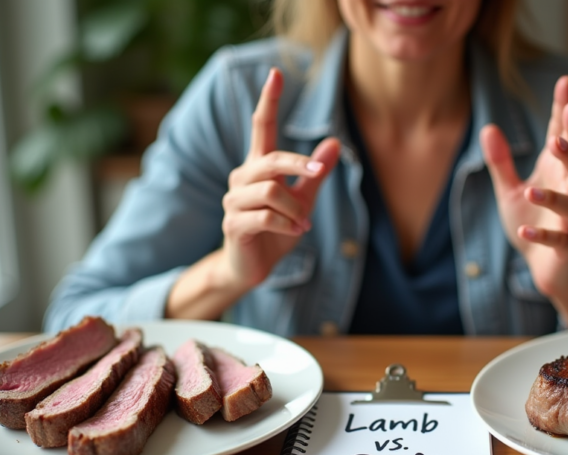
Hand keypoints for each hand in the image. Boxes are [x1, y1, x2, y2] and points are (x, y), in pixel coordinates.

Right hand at [220, 67, 340, 292]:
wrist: (252, 267)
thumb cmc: (276, 230)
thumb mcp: (302, 199)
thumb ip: (315, 173)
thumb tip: (333, 142)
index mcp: (258, 167)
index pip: (262, 127)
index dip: (269, 101)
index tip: (276, 73)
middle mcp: (242, 178)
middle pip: (271, 159)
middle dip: (298, 164)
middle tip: (316, 172)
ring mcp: (234, 201)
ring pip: (270, 191)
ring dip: (295, 208)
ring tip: (304, 223)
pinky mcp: (233, 224)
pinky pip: (264, 217)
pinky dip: (286, 224)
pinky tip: (296, 232)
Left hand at [479, 75, 567, 323]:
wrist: (547, 268)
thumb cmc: (533, 223)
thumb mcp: (510, 190)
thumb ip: (501, 162)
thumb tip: (488, 128)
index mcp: (557, 173)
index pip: (564, 136)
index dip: (565, 111)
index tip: (566, 83)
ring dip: (553, 197)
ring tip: (531, 190)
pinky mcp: (566, 246)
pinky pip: (558, 240)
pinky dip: (541, 236)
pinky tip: (524, 231)